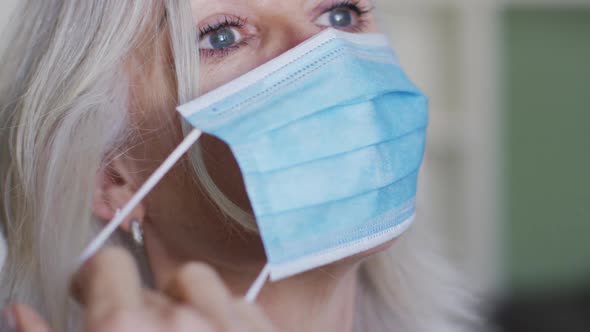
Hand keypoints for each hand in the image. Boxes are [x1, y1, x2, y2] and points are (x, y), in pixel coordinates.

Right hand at [9, 247, 275, 331]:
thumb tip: (18, 311)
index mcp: (126, 330)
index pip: (107, 263)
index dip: (97, 279)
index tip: (93, 291)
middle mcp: (181, 322)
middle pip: (156, 284)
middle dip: (145, 309)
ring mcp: (231, 326)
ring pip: (200, 286)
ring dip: (189, 309)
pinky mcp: (267, 330)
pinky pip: (241, 303)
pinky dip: (227, 319)